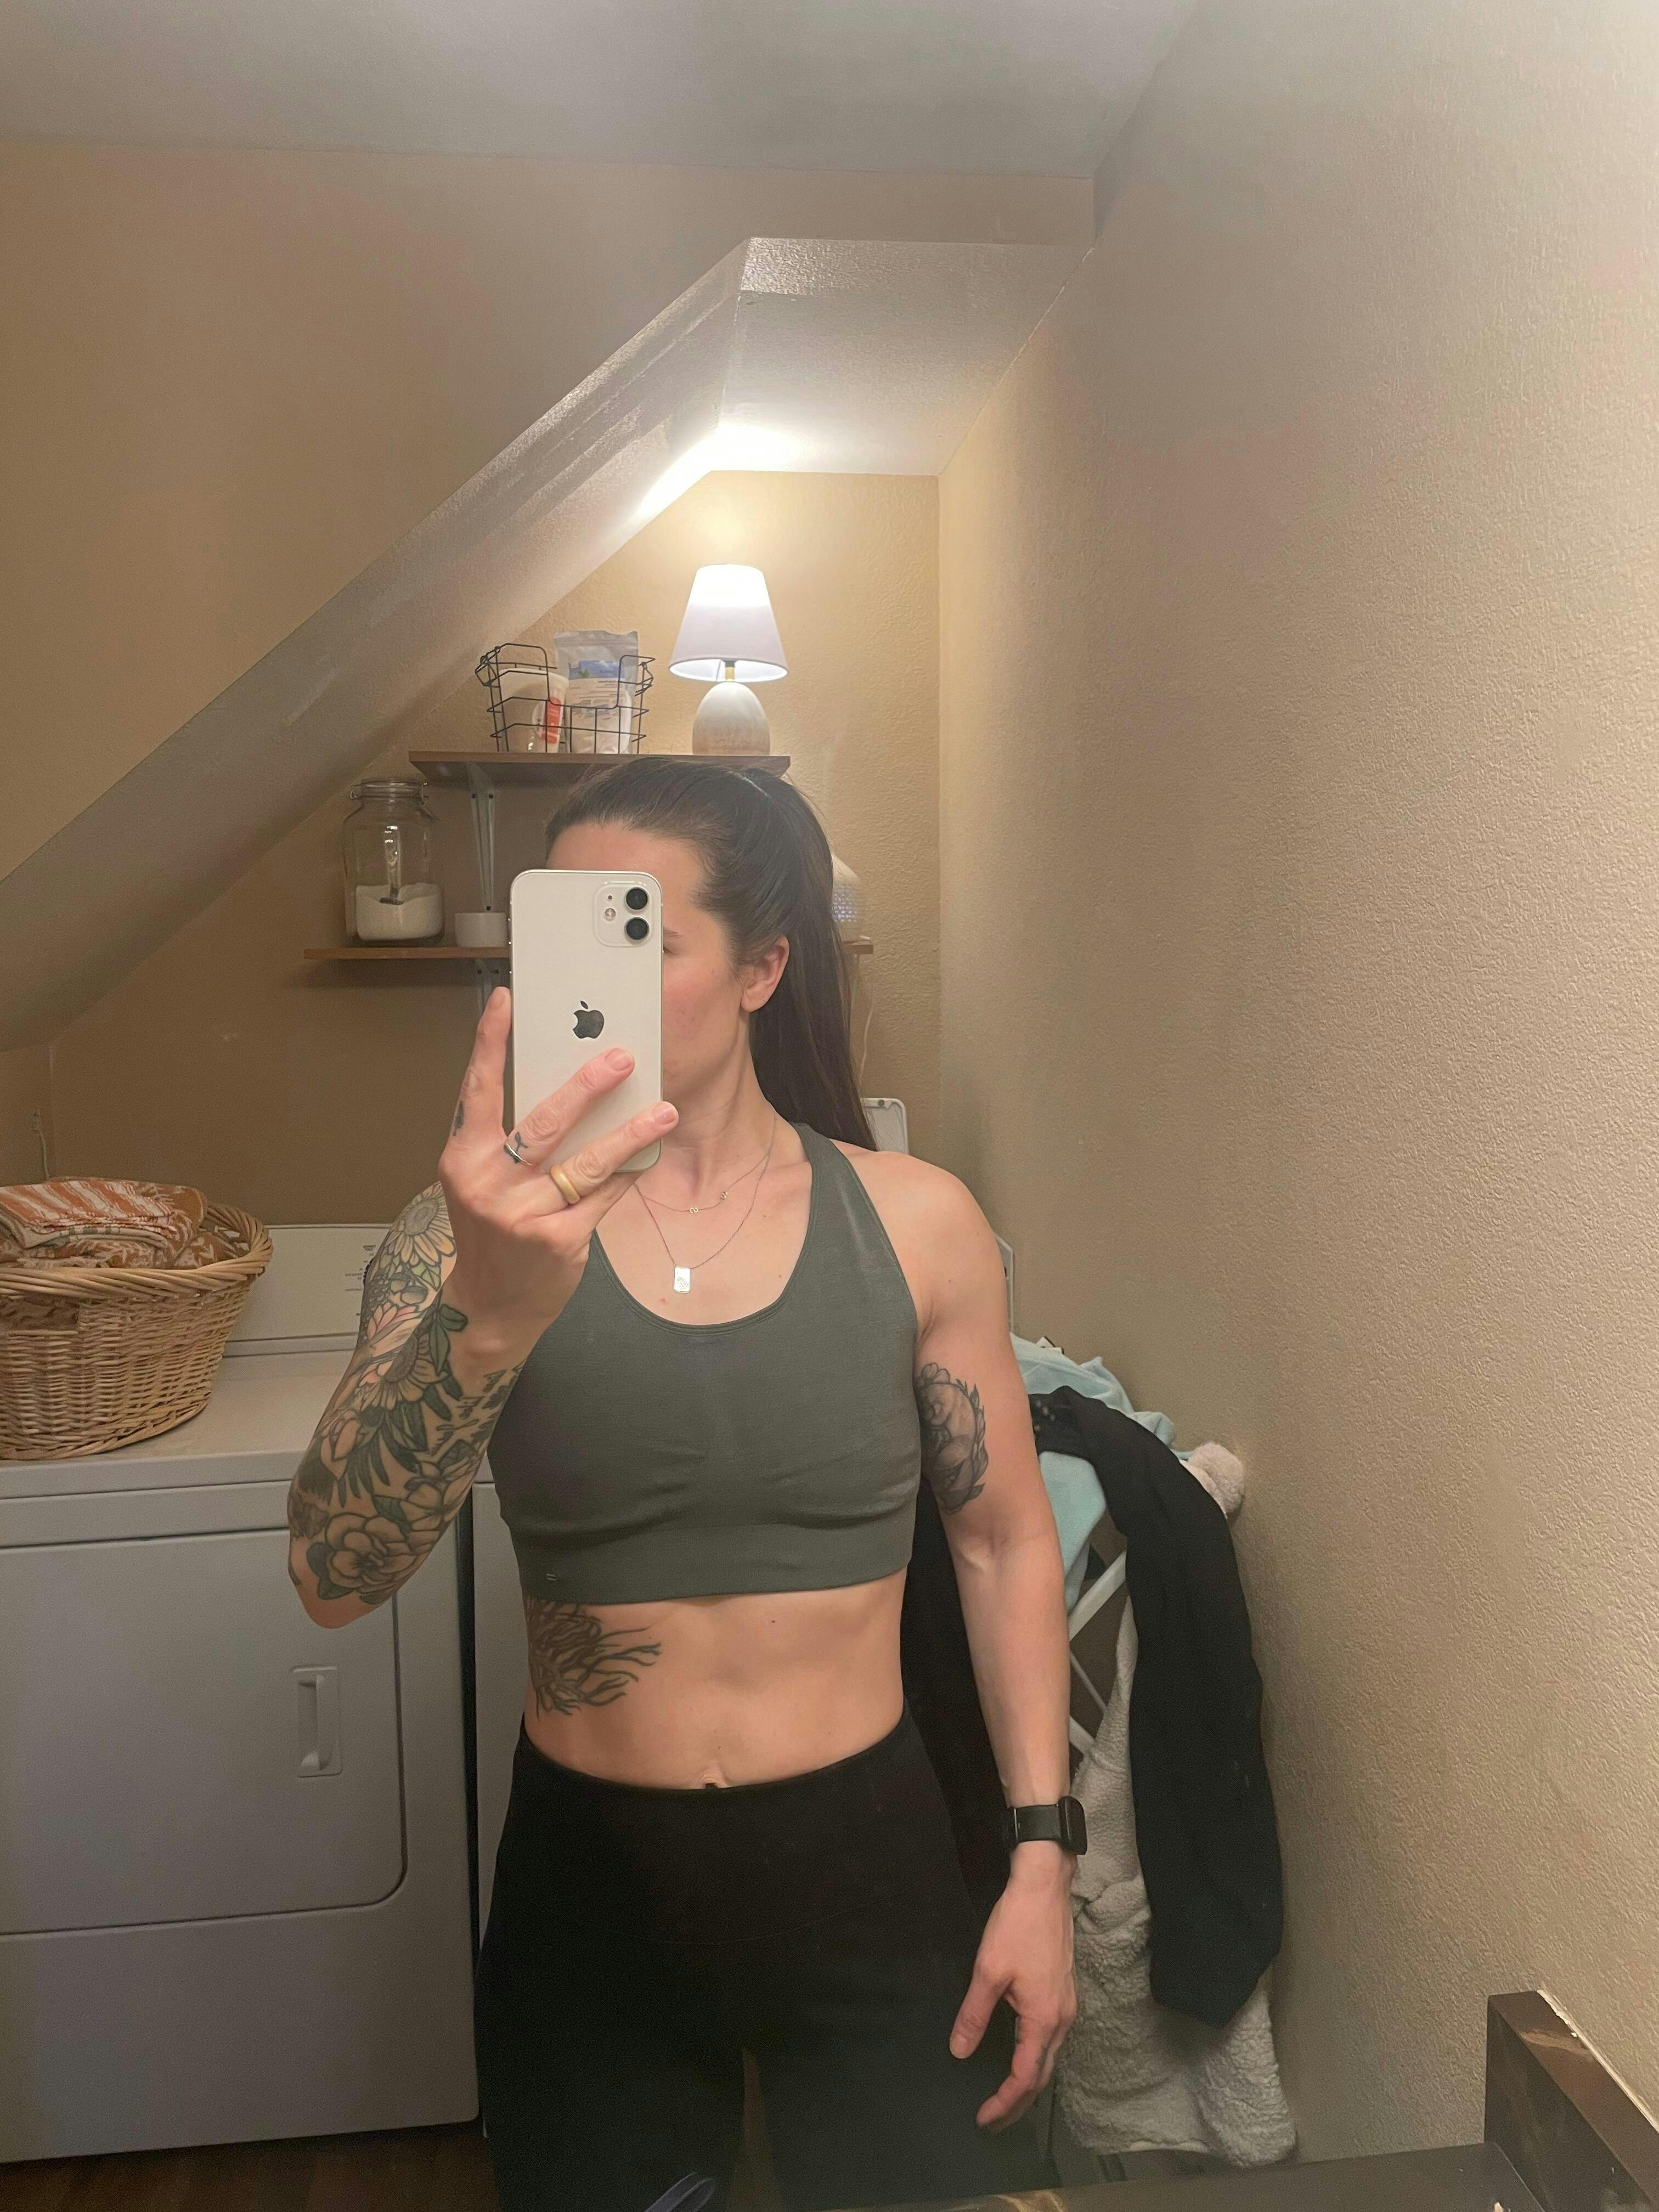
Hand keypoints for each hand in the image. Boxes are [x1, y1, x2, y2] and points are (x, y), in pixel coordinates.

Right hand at [438, 988, 676, 1367]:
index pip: (478, 1089)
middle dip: (586, 1086)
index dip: (490, 1042)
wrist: (490, 1304)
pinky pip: (604, 1197)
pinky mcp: (558, 1240)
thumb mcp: (483, 1181)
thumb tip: (568, 1089)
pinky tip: (650, 1155)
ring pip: (586, 1162)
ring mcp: (523, 1215)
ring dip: (629, 1132)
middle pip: (543, 1122)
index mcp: (463, 1158)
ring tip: (663, 1109)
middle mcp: (488, 1183)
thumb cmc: (492, 1231)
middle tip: (622, 1057)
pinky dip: (629, 1173)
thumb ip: (509, 1141)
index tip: (506, 999)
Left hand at [950, 1848, 1077, 2129]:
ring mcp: (1066, 2006)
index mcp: (1044, 2019)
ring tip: (1002, 2098)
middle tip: (991, 2120)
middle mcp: (1061, 2019)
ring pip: (1048, 2059)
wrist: (1044, 1888)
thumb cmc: (1017, 1925)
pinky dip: (1034, 2060)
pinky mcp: (1062, 1993)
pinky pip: (1050, 2040)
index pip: (1025, 2078)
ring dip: (1027, 2083)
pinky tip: (1018, 2058)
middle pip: (1041, 2076)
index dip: (1003, 2103)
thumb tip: (959, 2051)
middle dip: (1017, 2104)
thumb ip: (974, 2015)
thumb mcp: (988, 1971)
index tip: (982, 2118)